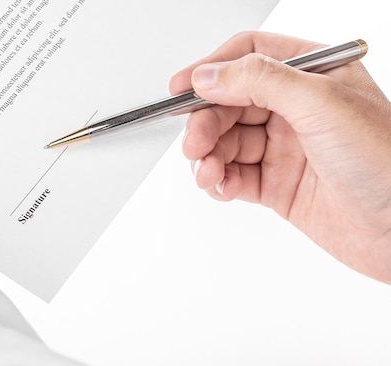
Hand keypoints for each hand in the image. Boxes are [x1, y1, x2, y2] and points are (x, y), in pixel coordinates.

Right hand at [170, 32, 390, 284]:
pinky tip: (221, 186)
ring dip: (208, 156)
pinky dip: (220, 181)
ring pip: (227, 142)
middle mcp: (296, 109)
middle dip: (205, 122)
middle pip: (229, 103)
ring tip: (208, 172)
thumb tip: (210, 74)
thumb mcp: (322, 104)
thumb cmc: (388, 162)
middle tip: (195, 143)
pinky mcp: (278, 185)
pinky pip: (235, 176)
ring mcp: (285, 148)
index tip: (181, 87)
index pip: (250, 56)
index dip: (212, 69)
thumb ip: (260, 81)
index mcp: (314, 75)